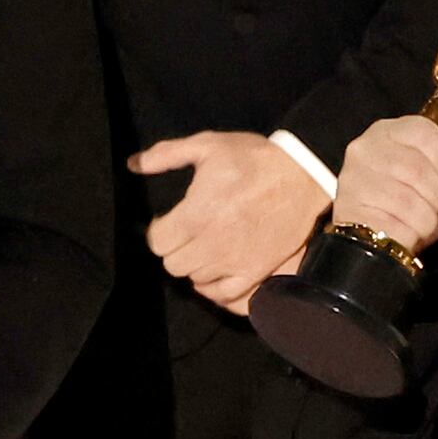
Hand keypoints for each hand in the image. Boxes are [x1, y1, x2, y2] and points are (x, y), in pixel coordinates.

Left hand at [132, 127, 334, 314]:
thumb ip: (167, 154)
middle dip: (175, 248)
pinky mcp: (255, 271)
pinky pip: (224, 293)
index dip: (158, 231)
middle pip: (173, 264)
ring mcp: (234, 261)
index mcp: (196, 213)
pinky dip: (215, 286)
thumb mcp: (208, 145)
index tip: (167, 222)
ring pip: (196, 278)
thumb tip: (133, 164)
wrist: (303, 176)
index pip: (157, 242)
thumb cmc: (254, 158)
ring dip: (195, 264)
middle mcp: (212, 242)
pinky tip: (218, 269)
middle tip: (187, 234)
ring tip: (205, 246)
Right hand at [330, 114, 437, 253]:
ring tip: (419, 221)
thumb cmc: (411, 206)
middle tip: (432, 206)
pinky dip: (411, 233)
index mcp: (388, 132)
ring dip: (426, 218)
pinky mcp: (350, 208)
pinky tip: (405, 231)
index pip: (425, 132)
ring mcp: (354, 179)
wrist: (378, 242)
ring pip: (408, 199)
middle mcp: (365, 149)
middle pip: (418, 168)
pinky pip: (395, 223)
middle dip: (437, 195)